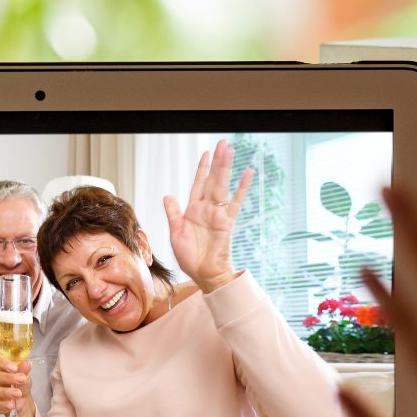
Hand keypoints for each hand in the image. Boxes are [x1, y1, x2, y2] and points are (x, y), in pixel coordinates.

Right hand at [0, 350, 34, 416]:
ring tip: (18, 394)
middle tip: (21, 380)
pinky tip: (11, 405)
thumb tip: (27, 364)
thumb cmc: (17, 383)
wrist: (19, 399)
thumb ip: (24, 371)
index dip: (1, 362)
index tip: (15, 368)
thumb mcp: (23, 376)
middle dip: (6, 378)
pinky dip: (2, 405)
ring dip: (5, 393)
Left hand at [162, 138, 253, 291]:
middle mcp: (207, 208)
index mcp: (193, 210)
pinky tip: (248, 173)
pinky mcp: (227, 221)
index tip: (206, 153)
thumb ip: (173, 213)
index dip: (202, 169)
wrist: (203, 273)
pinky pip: (236, 201)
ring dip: (226, 167)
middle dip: (217, 161)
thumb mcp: (176, 233)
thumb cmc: (189, 257)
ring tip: (230, 150)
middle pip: (213, 180)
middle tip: (223, 143)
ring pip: (222, 185)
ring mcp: (218, 213)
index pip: (198, 184)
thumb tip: (168, 196)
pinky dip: (242, 187)